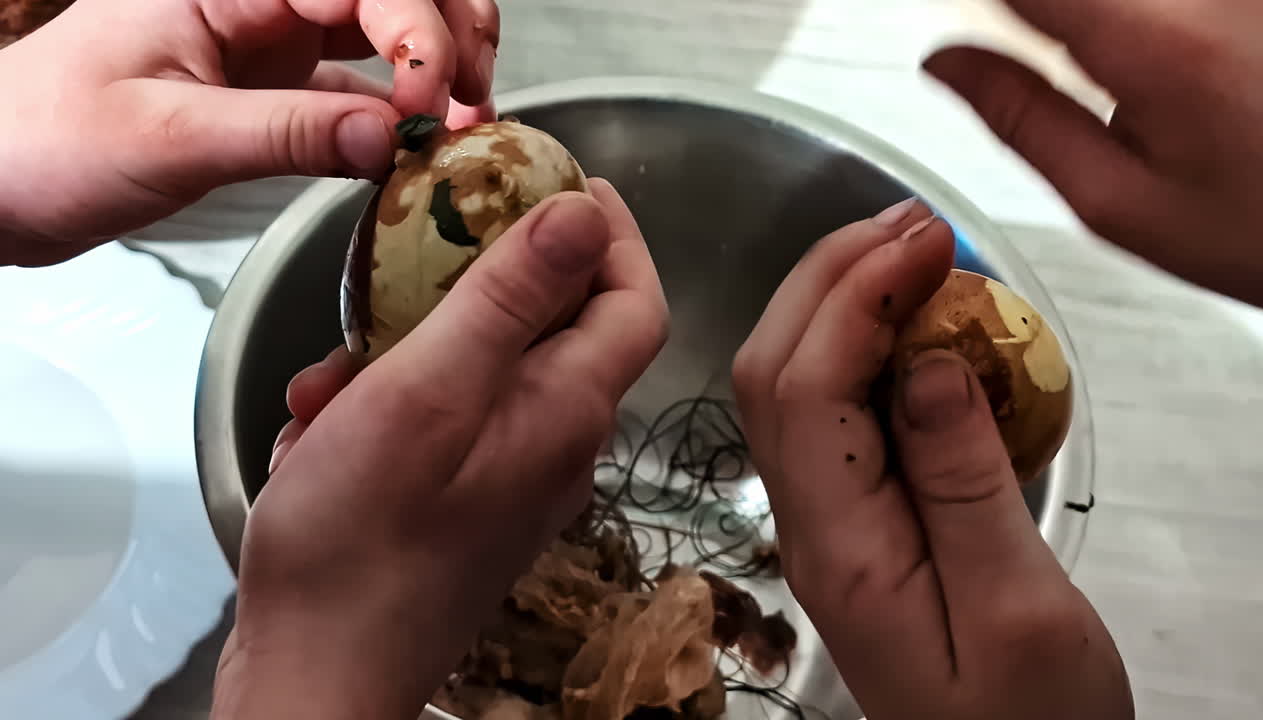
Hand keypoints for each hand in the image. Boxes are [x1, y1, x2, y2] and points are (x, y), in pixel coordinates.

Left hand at [0, 0, 498, 265]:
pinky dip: (400, 115)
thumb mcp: (169, 139)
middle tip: (471, 102)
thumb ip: (285, 136)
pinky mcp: (274, 86)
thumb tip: (385, 138)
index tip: (425, 105)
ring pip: (387, 29)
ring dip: (438, 66)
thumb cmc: (44, 141)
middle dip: (448, 35)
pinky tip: (420, 145)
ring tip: (463, 121)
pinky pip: (359, 89)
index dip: (415, 34)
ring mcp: (271, 40)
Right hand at [212, 180, 668, 719]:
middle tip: (418, 254)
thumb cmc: (362, 534)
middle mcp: (560, 445)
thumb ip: (510, 296)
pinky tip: (327, 421)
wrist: (320, 672)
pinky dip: (397, 402)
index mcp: (568, 408)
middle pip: (563, 329)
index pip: (636, 301)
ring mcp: (516, 481)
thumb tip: (584, 214)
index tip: (567, 180)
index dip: (614, 234)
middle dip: (490, 282)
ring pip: (492, 373)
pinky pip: (452, 424)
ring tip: (342, 368)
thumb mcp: (431, 387)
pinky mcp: (470, 506)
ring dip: (419, 346)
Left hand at [731, 199, 1132, 719]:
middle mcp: (809, 524)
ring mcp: (825, 521)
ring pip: (793, 386)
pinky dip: (862, 349)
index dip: (854, 295)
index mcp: (837, 544)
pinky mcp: (856, 521)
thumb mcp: (1017, 610)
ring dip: (837, 304)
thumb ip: (965, 484)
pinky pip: (832, 414)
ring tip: (911, 253)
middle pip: (774, 371)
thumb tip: (923, 360)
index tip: (925, 237)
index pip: (804, 387)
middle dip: (827, 279)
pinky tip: (913, 324)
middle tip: (911, 224)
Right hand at [924, 0, 1262, 311]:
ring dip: (1085, 22)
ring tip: (1072, 58)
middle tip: (1031, 54)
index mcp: (1152, 39)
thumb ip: (1022, 119)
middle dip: (1035, 17)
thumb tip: (946, 63)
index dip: (967, 1)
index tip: (952, 21)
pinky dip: (1133, 18)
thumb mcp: (1122, 203)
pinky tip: (1124, 48)